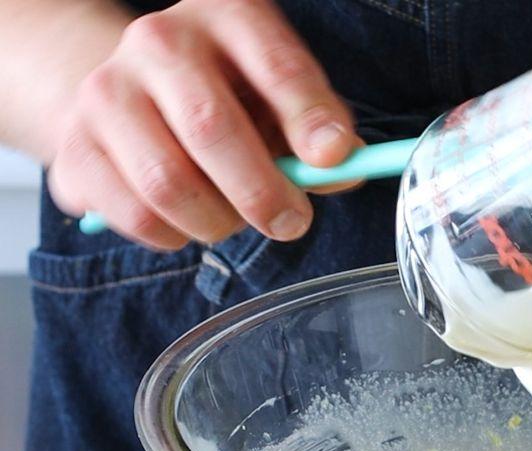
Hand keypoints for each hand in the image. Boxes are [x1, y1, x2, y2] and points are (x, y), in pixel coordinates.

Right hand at [47, 0, 357, 249]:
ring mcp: (106, 90)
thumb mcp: (283, 100)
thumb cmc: (232, 99)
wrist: (135, 94)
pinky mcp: (76, 146)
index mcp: (226, 16)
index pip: (273, 64)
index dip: (308, 115)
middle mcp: (159, 41)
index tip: (333, 157)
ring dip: (218, 221)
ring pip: (168, 182)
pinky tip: (190, 222)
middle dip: (262, 192)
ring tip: (236, 220)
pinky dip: (175, 235)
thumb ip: (319, 130)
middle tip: (291, 222)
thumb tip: (344, 165)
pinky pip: (135, 214)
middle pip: (211, 128)